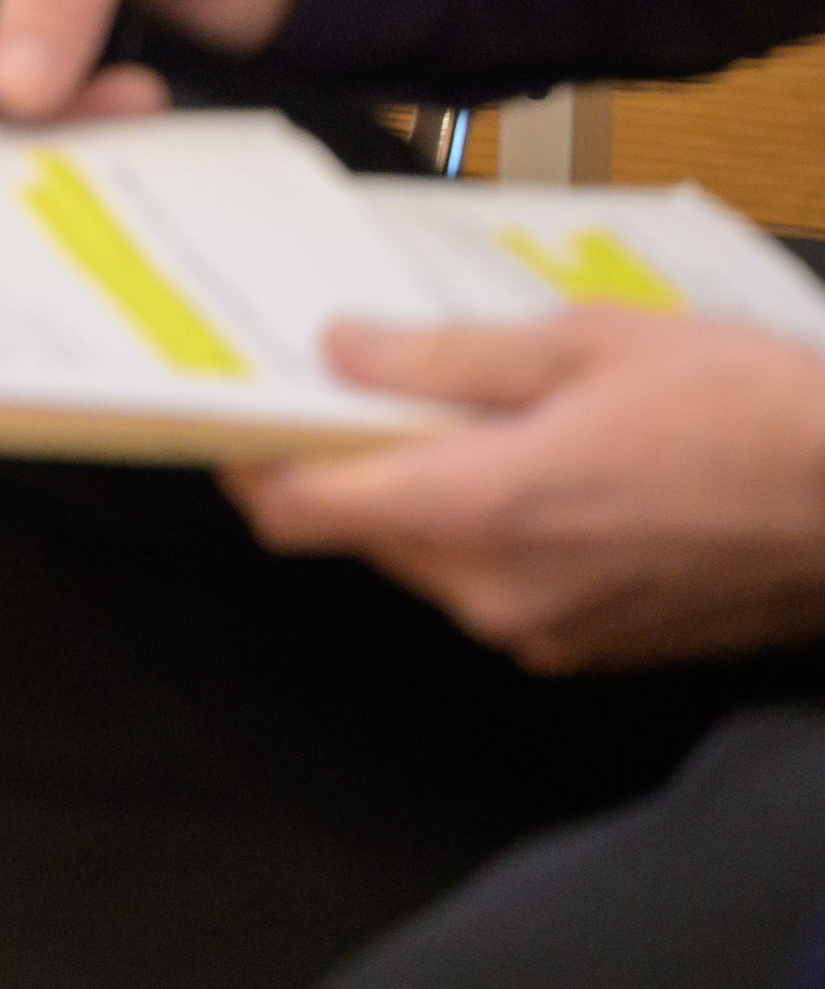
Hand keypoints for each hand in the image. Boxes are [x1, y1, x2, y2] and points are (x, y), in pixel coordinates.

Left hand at [231, 315, 824, 670]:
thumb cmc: (750, 413)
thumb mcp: (585, 342)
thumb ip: (445, 354)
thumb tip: (341, 349)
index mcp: (478, 512)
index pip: (299, 513)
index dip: (252, 463)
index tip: (239, 415)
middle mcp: (497, 592)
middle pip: (361, 535)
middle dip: (345, 466)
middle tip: (358, 387)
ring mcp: (550, 632)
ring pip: (430, 563)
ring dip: (424, 497)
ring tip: (467, 413)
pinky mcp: (600, 647)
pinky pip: (502, 587)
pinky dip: (493, 532)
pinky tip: (542, 466)